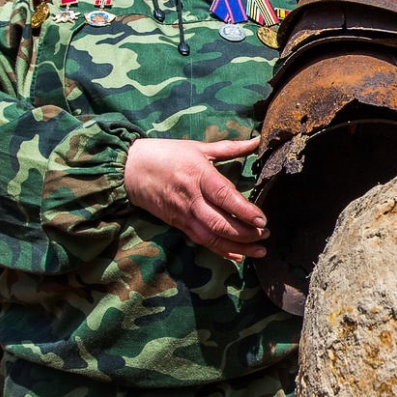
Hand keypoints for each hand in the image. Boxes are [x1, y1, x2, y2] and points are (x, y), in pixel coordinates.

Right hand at [123, 136, 269, 260]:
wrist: (130, 169)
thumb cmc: (167, 154)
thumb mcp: (198, 147)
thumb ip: (229, 148)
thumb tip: (256, 141)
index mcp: (199, 175)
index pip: (225, 196)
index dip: (244, 210)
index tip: (262, 220)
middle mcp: (192, 198)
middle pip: (220, 223)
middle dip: (246, 233)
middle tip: (266, 235)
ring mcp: (184, 214)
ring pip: (212, 237)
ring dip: (237, 247)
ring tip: (259, 251)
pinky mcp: (178, 224)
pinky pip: (201, 241)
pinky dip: (220, 250)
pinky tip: (237, 256)